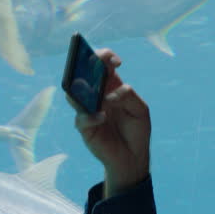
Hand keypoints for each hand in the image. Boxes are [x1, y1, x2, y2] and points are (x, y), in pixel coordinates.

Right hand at [66, 49, 150, 197]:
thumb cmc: (136, 130)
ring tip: (89, 86)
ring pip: (74, 95)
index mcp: (110, 87)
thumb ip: (129, 96)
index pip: (102, 65)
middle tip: (93, 63)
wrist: (132, 157)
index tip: (116, 61)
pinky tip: (102, 117)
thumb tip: (110, 96)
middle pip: (83, 75)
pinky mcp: (85, 128)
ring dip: (81, 89)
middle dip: (86, 66)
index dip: (105, 57)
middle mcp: (96, 96)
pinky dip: (90, 117)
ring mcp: (88, 111)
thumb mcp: (140, 110)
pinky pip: (81, 119)